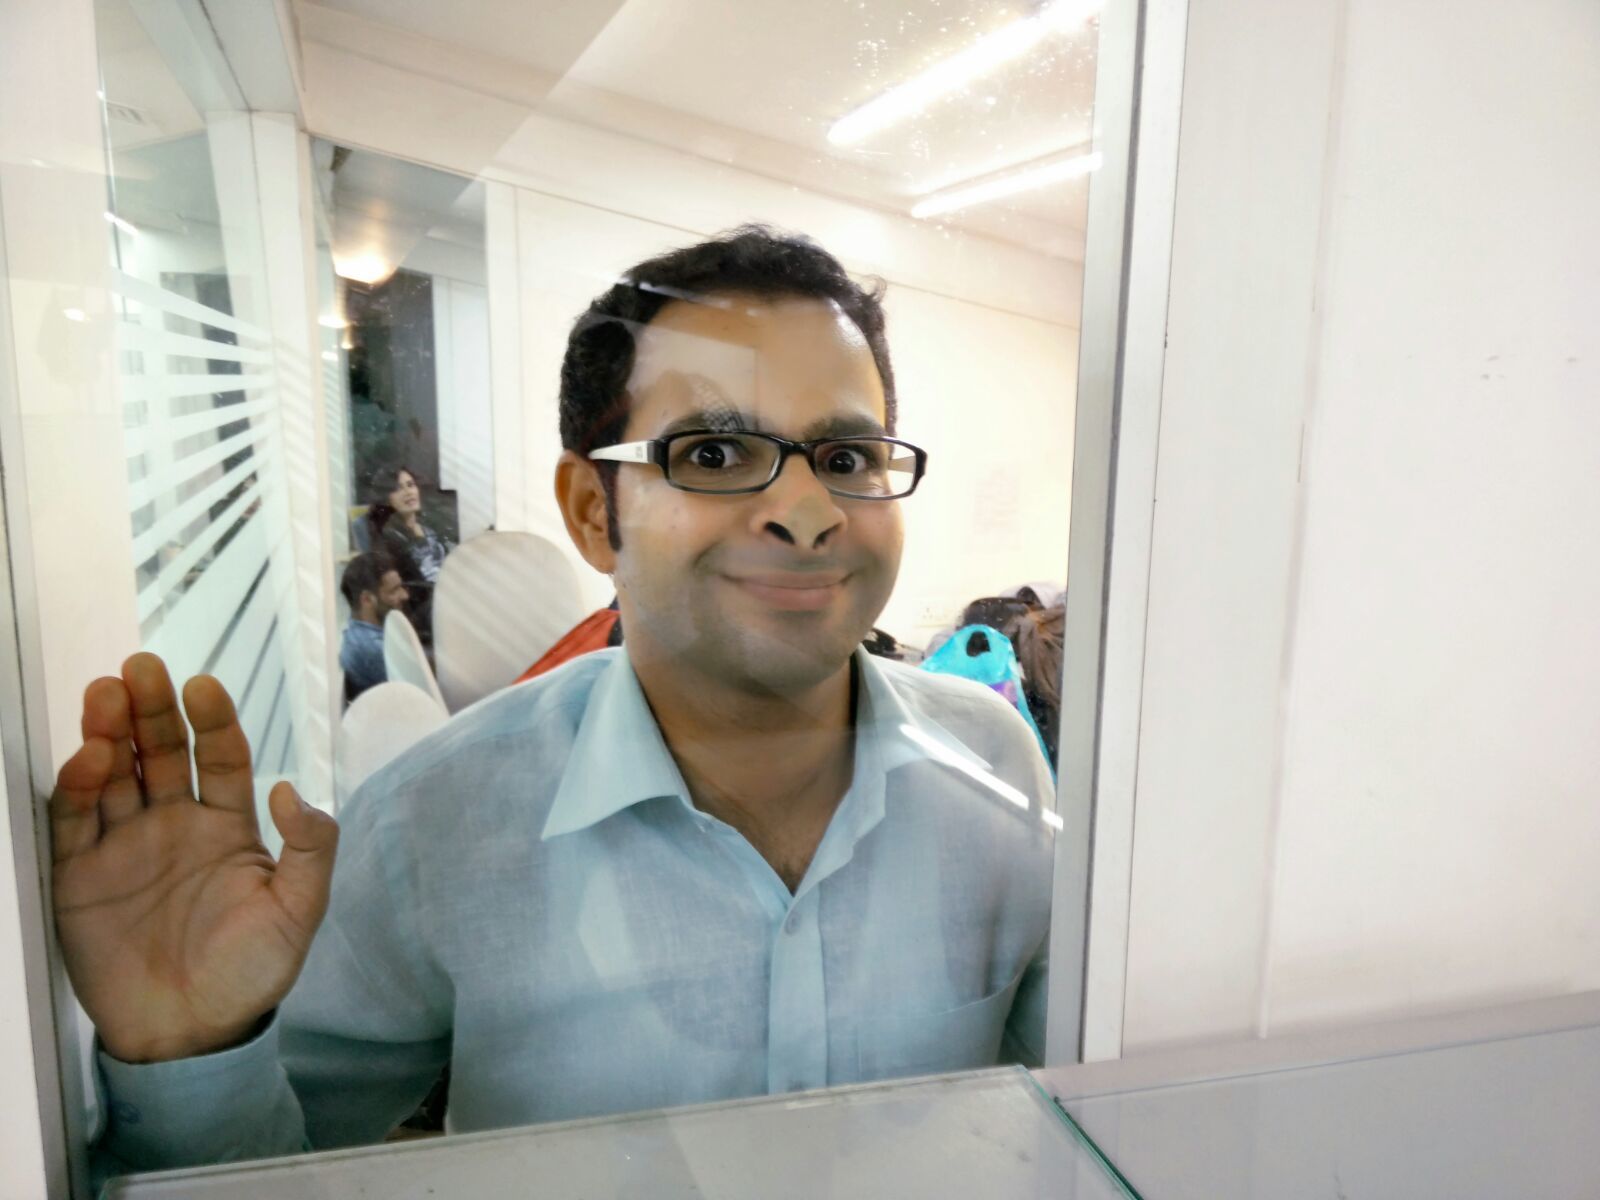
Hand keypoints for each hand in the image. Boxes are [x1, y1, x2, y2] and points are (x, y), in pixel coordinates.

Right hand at [50, 654, 338, 1062]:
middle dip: (151, 709)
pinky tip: (89, 757)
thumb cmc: (251, 973)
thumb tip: (293, 790)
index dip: (212, 719)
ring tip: (106, 696)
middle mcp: (173, 823)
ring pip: (115, 774)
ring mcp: (124, 845)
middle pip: (162, 751)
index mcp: (227, 824)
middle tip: (141, 668)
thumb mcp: (298, 912)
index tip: (203, 686)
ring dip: (109, 733)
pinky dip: (78, 786)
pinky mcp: (79, 875)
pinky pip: (75, 820)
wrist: (191, 1036)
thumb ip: (309, 851)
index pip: (218, 756)